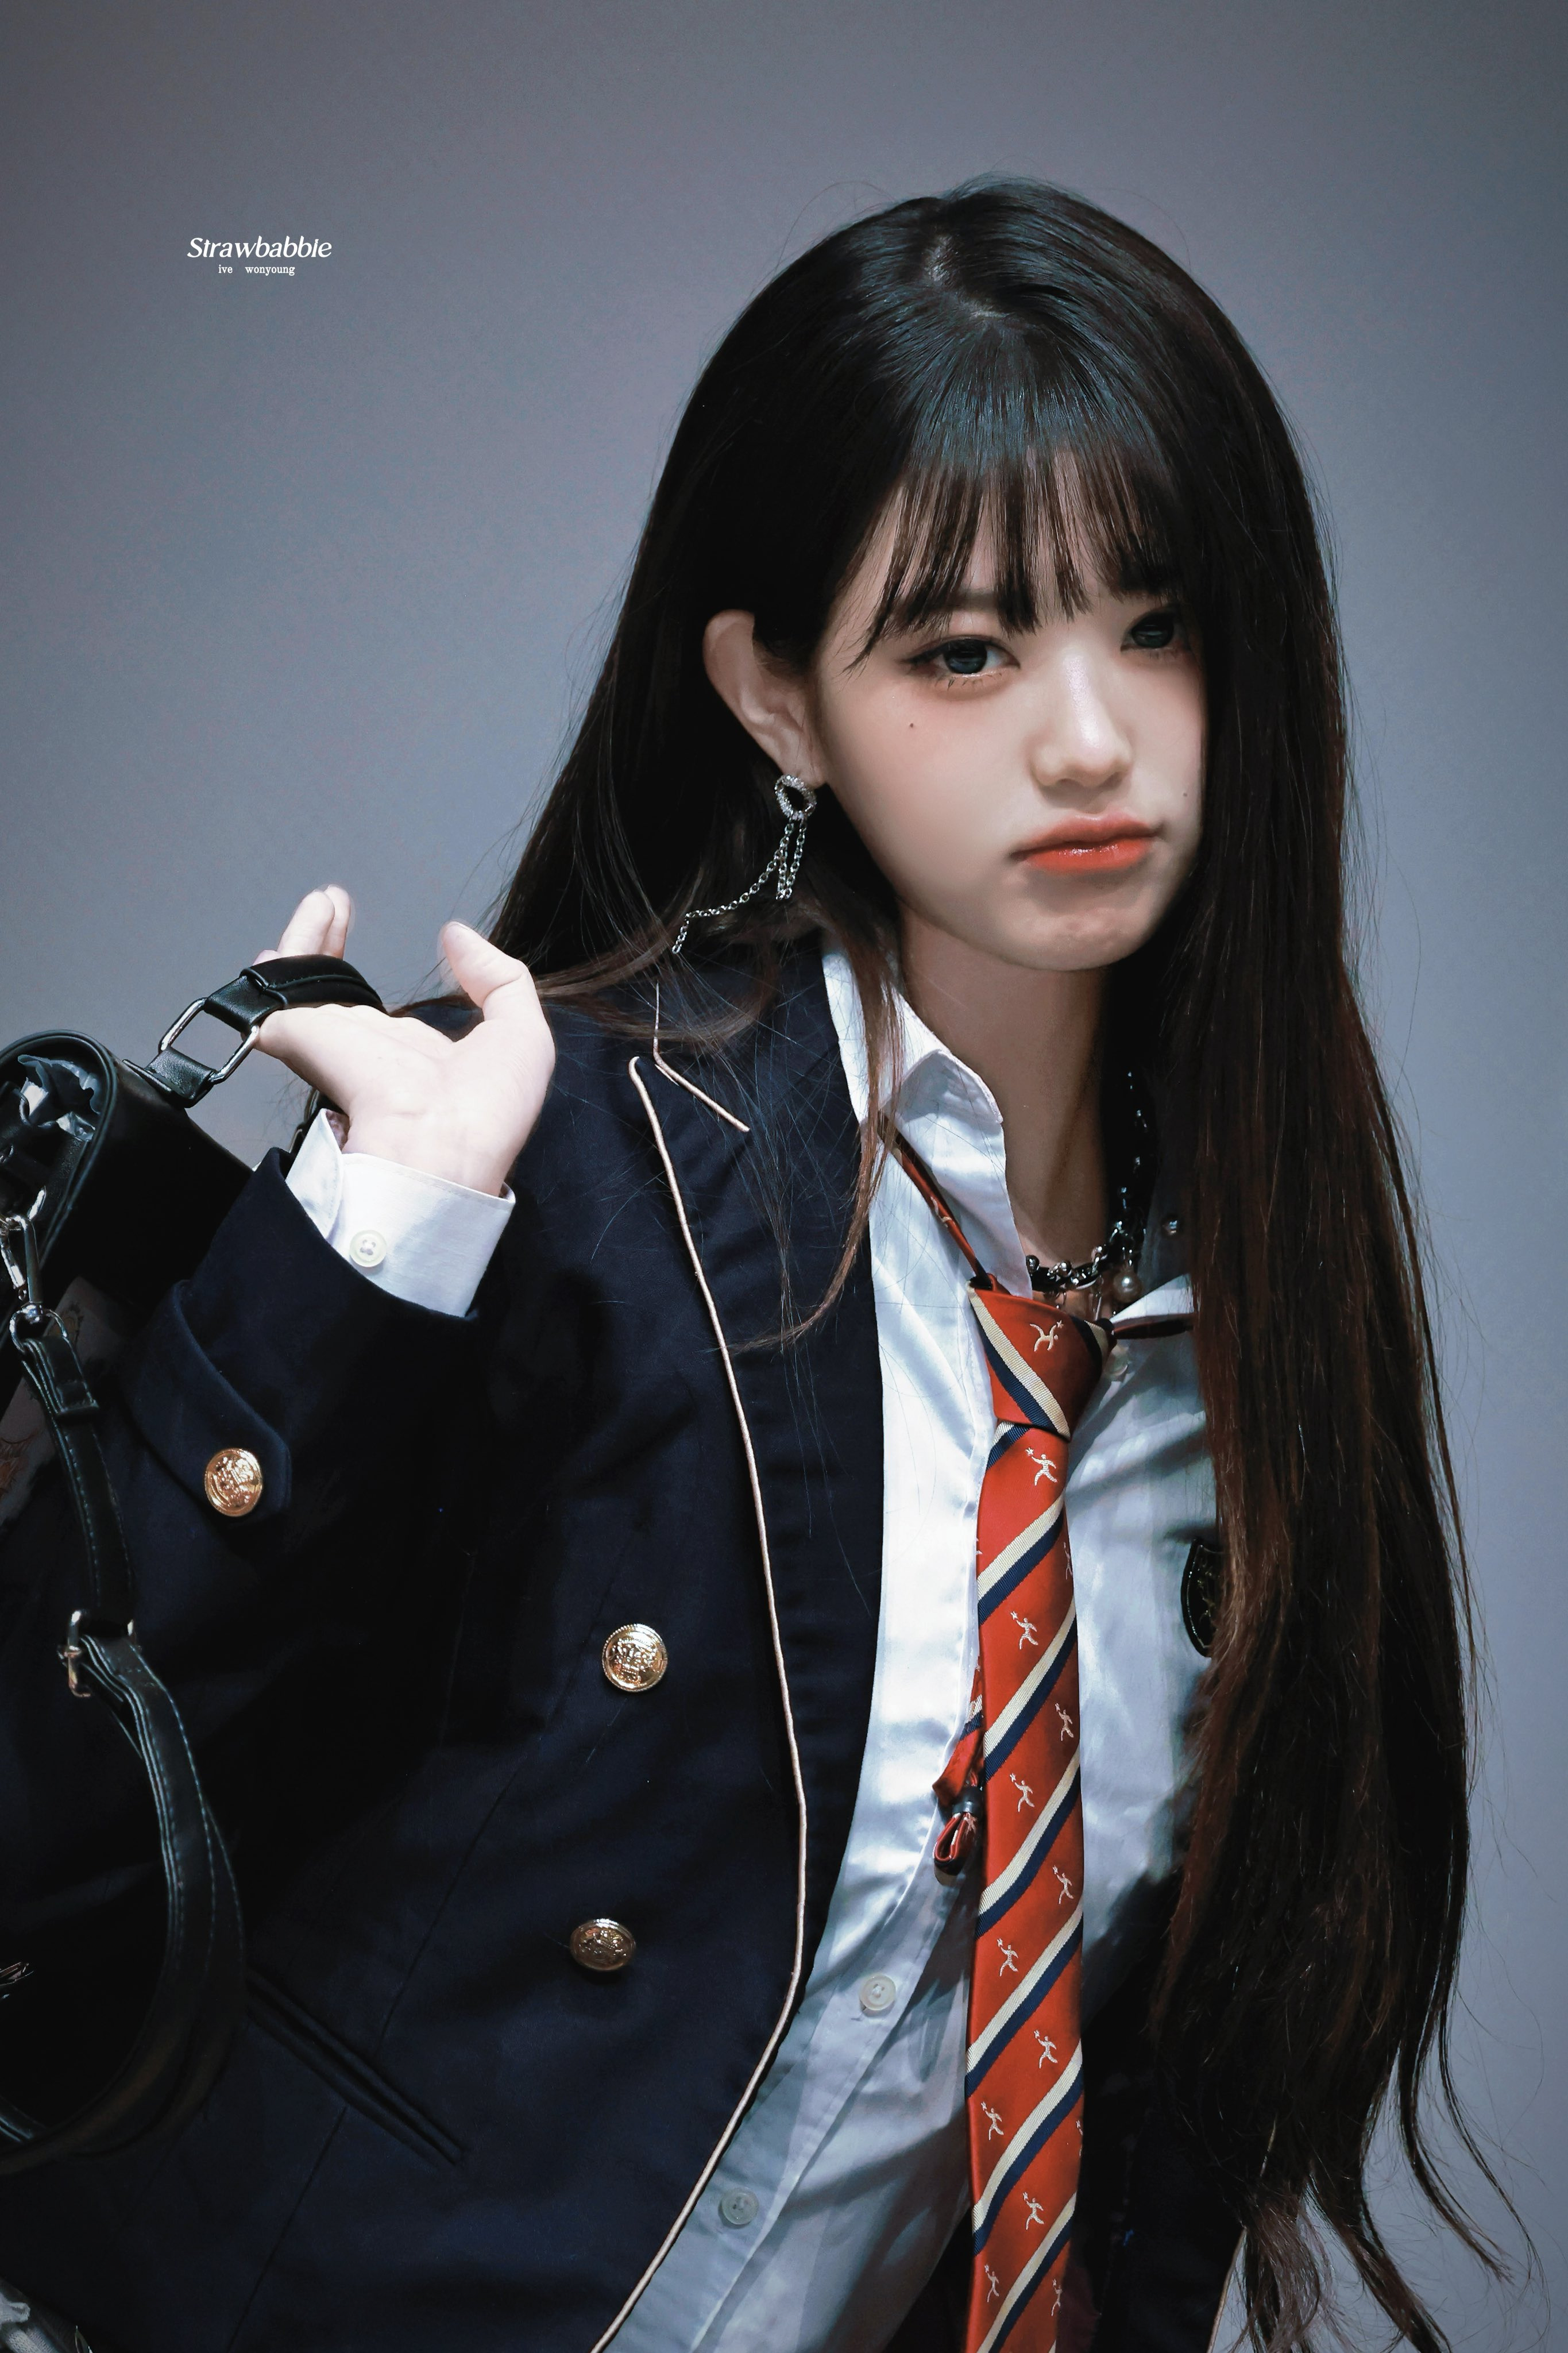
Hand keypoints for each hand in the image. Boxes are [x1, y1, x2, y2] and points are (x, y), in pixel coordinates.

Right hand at [252, 887, 554, 1195]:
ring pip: (306, 981)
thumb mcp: (521, 1036)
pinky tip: (315, 909)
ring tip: (325, 897)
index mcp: (413, 1063)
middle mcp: (368, 1052)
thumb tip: (458, 936)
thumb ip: (499, 979)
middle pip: (338, 993)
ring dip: (310, 934)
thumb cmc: (486, 1111)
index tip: (394, 965)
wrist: (439, 1145)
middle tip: (335, 903)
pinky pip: (284, 982)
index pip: (386, 1019)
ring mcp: (332, 1043)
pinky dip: (296, 941)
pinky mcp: (302, 1034)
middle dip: (332, 947)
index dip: (380, 986)